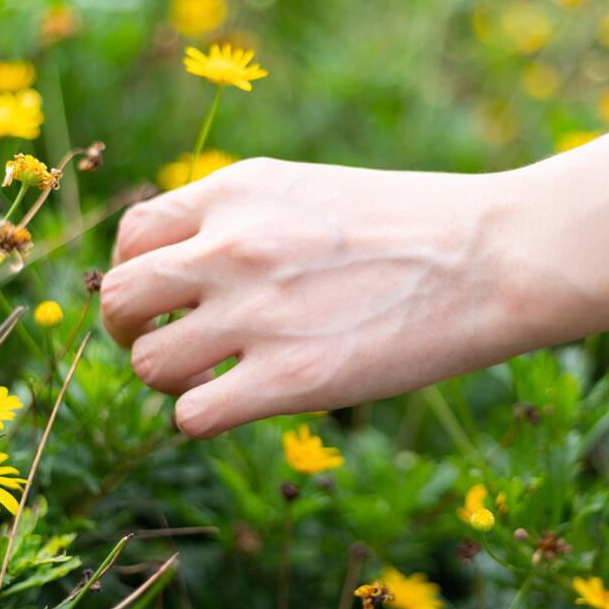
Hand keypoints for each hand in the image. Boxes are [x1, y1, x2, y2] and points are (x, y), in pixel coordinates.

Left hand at [101, 158, 535, 436]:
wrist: (490, 255)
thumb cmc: (412, 225)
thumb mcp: (310, 191)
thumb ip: (242, 219)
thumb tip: (188, 267)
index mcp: (236, 191)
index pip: (133, 236)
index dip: (138, 275)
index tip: (169, 298)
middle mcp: (230, 245)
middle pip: (117, 298)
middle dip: (129, 329)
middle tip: (169, 344)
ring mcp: (256, 312)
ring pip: (146, 363)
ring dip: (169, 379)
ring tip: (213, 378)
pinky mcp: (290, 378)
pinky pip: (191, 415)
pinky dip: (203, 417)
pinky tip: (242, 405)